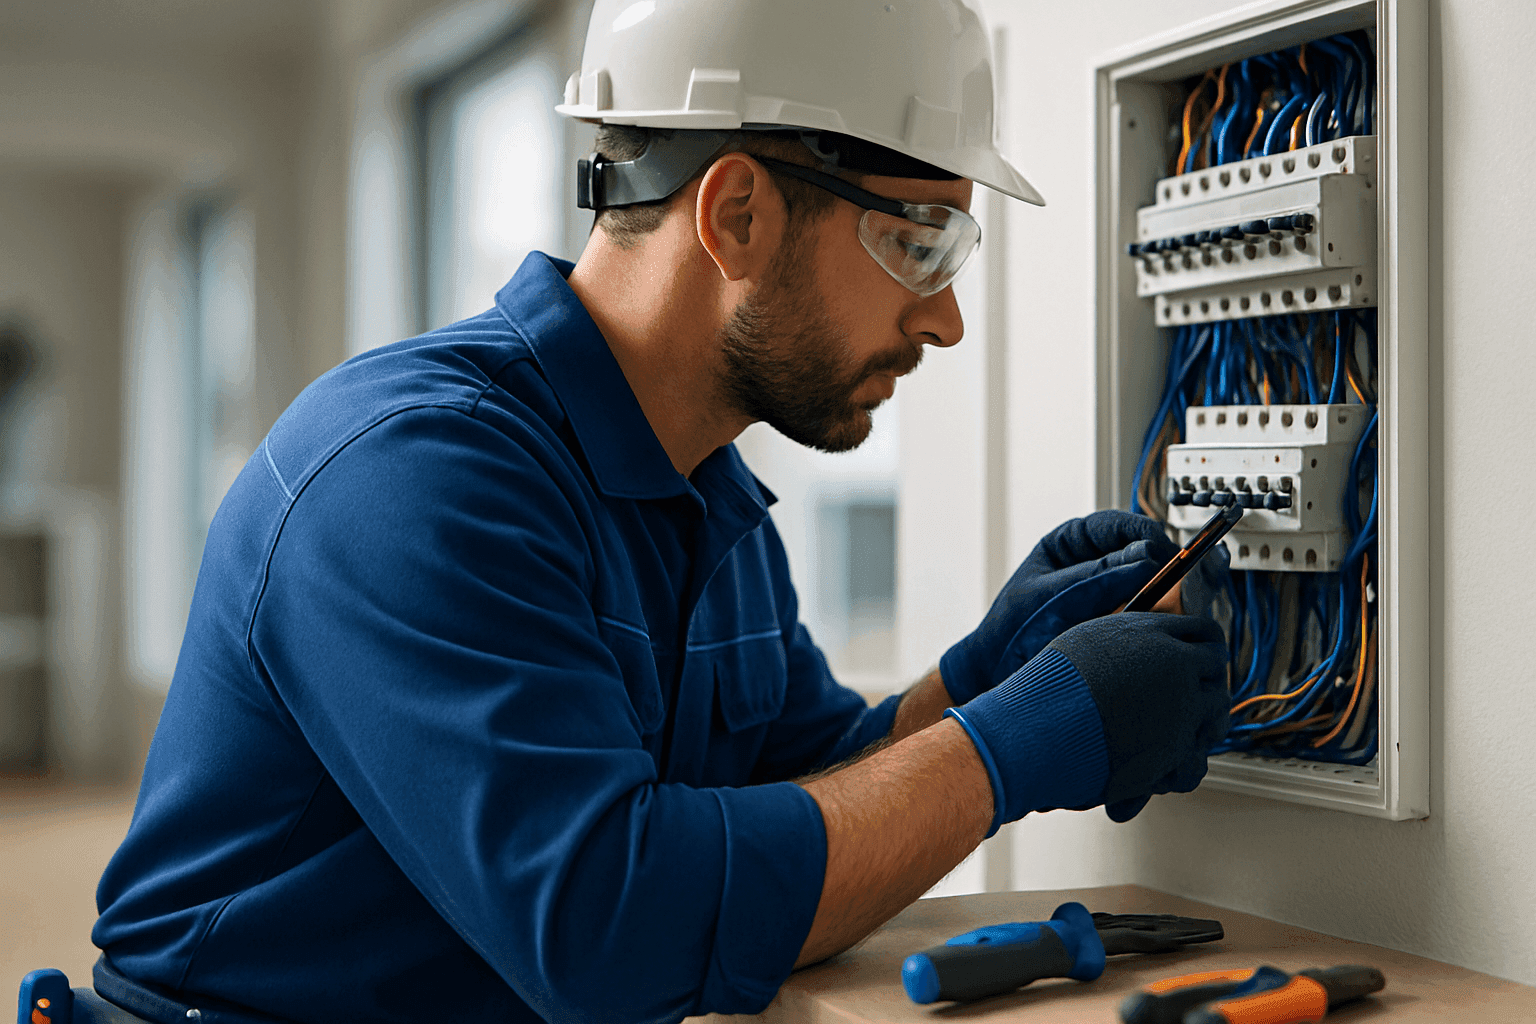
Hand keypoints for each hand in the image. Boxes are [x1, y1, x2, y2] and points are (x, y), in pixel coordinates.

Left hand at [940, 511, 1177, 703]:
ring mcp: (1104, 591)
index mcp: (1068, 543)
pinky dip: (1150, 616)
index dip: (1145, 533)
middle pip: (1137, 552)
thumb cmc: (1012, 631)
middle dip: (1158, 564)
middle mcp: (1090, 562)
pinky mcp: (1113, 619)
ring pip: (1143, 582)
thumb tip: (1145, 559)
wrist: (999, 673)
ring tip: (1167, 604)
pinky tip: (1153, 624)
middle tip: (1176, 581)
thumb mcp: (1053, 598)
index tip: (1164, 549)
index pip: (1116, 525)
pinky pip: (1140, 611)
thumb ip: (1097, 578)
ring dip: (1158, 592)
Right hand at [944, 613, 1229, 832]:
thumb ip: (1127, 638)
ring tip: (1179, 730)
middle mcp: (1178, 670)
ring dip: (1201, 723)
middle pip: (1218, 673)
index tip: (1201, 657)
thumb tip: (1142, 641)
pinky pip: (1197, 761)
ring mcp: (1181, 713)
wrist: (1037, 725)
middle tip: (1195, 693)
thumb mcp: (1089, 639)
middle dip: (1208, 683)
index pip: (1206, 634)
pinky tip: (1165, 762)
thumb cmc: (1051, 684)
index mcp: (1157, 635)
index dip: (1205, 647)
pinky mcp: (1172, 754)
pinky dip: (1183, 765)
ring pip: (1216, 716)